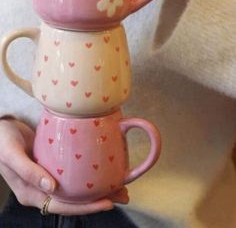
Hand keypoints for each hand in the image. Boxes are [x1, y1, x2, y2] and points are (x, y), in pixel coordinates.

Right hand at [0, 119, 128, 214]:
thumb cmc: (2, 141)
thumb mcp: (11, 154)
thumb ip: (28, 171)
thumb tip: (51, 187)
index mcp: (31, 193)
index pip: (62, 206)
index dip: (85, 207)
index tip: (107, 203)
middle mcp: (42, 189)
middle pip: (73, 200)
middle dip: (98, 199)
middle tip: (122, 194)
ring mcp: (48, 177)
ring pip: (75, 188)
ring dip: (96, 188)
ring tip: (119, 184)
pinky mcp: (52, 165)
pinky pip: (72, 174)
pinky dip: (87, 174)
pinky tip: (101, 169)